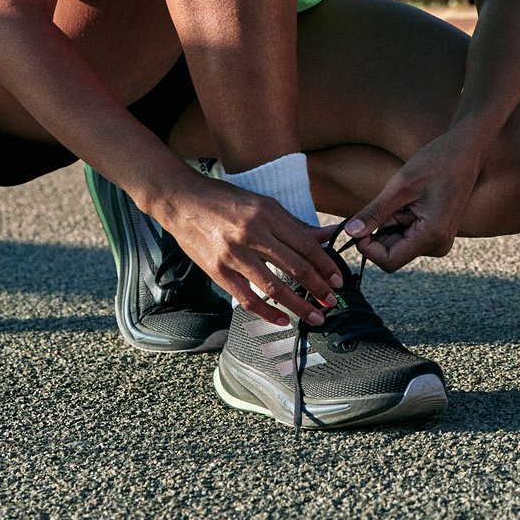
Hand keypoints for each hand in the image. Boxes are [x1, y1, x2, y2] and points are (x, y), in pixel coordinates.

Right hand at [151, 177, 343, 326]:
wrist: (181, 200)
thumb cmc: (224, 200)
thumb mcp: (262, 203)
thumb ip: (293, 224)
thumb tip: (325, 237)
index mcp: (267, 213)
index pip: (306, 245)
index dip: (325, 265)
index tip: (337, 280)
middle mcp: (252, 233)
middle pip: (295, 266)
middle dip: (318, 288)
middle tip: (332, 302)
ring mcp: (234, 254)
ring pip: (274, 286)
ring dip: (299, 305)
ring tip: (315, 316)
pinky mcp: (218, 270)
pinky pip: (247, 298)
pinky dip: (267, 312)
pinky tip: (282, 319)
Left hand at [341, 134, 477, 270]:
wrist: (465, 151)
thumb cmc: (436, 163)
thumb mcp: (400, 186)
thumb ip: (374, 213)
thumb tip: (350, 233)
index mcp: (432, 237)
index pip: (388, 261)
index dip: (368, 248)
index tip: (358, 225)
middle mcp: (438, 245)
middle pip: (393, 253)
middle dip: (379, 232)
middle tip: (384, 202)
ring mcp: (439, 241)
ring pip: (399, 244)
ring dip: (390, 224)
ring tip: (402, 198)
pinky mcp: (437, 233)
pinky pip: (408, 236)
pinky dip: (399, 221)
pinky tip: (410, 200)